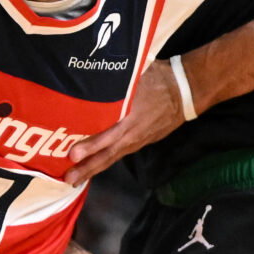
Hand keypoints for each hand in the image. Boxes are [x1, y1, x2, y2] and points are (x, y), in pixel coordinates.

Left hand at [65, 59, 185, 184]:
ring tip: (74, 180)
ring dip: (93, 169)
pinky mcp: (139, 142)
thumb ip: (115, 79)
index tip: (73, 154)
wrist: (185, 91)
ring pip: (111, 157)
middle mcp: (132, 133)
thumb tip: (88, 74)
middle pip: (107, 154)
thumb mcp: (137, 76)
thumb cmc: (158, 79)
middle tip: (68, 179)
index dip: (91, 145)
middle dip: (87, 167)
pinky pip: (118, 154)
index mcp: (131, 116)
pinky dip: (103, 162)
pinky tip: (91, 168)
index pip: (108, 134)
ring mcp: (136, 140)